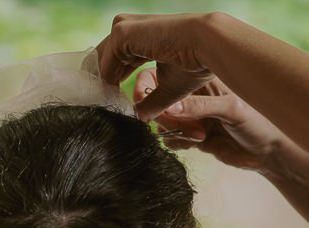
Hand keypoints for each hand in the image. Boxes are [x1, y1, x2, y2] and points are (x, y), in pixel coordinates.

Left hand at [97, 13, 214, 120]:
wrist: (209, 46)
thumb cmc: (196, 64)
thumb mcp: (167, 88)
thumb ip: (149, 102)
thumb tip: (138, 120)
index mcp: (142, 36)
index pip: (116, 60)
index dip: (110, 83)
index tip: (109, 105)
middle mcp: (132, 27)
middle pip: (104, 59)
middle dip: (101, 84)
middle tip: (99, 109)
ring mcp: (126, 26)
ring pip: (102, 61)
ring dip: (101, 85)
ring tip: (105, 108)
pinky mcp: (123, 31)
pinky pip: (105, 62)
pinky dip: (106, 82)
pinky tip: (112, 99)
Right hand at [135, 69, 289, 175]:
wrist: (269, 154)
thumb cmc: (260, 124)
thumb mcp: (232, 110)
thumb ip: (201, 107)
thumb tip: (171, 106)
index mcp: (203, 79)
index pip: (165, 75)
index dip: (151, 88)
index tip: (151, 106)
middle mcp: (195, 96)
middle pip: (159, 100)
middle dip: (165, 115)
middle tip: (183, 126)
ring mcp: (193, 116)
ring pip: (163, 121)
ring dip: (173, 131)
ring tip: (198, 136)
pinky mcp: (192, 136)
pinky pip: (171, 138)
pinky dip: (176, 142)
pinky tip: (195, 144)